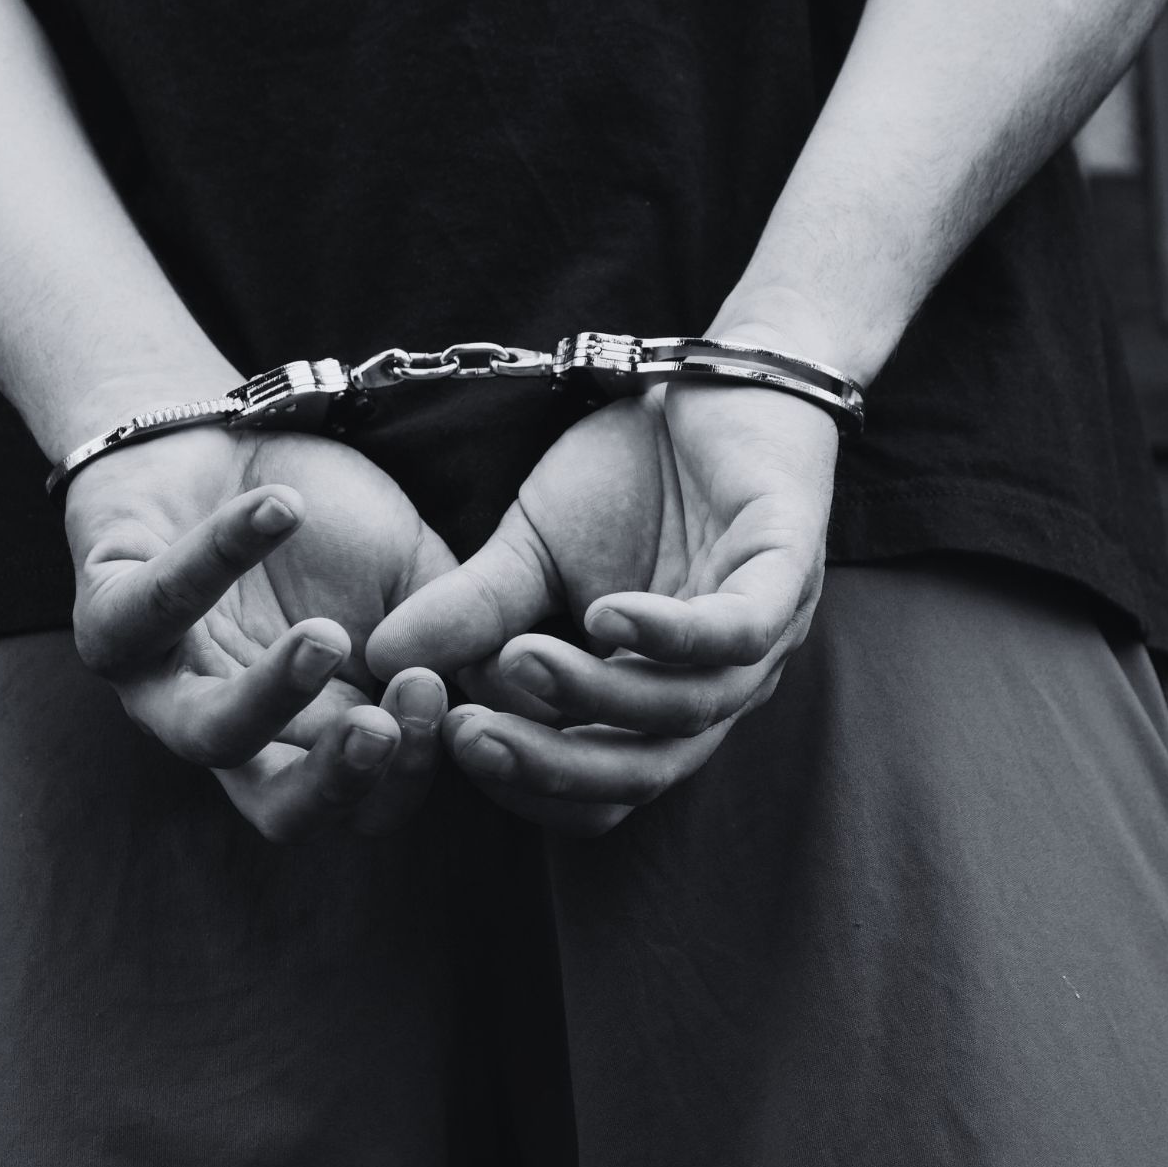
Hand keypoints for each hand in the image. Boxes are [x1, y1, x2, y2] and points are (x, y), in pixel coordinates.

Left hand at [65, 425, 457, 838]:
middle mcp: (239, 733)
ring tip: (325, 638)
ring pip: (207, 734)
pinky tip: (282, 511)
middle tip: (384, 727)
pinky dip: (218, 555)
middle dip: (337, 782)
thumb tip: (519, 687)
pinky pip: (152, 608)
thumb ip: (463, 629)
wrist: (227, 432)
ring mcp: (167, 685)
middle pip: (281, 810)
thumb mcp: (419, 574)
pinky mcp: (106, 619)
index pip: (367, 803)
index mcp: (317, 735)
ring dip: (272, 696)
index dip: (408, 770)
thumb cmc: (329, 517)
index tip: (444, 695)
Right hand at [367, 338, 838, 834]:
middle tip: (467, 736)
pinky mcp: (789, 571)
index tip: (447, 740)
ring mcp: (762, 636)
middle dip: (550, 766)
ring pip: (683, 711)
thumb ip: (471, 608)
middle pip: (641, 774)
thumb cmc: (628, 473)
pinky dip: (668, 634)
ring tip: (518, 659)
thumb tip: (378, 657)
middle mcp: (715, 688)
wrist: (709, 378)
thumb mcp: (528, 546)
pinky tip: (603, 615)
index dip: (526, 782)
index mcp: (658, 700)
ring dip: (594, 695)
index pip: (598, 788)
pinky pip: (735, 632)